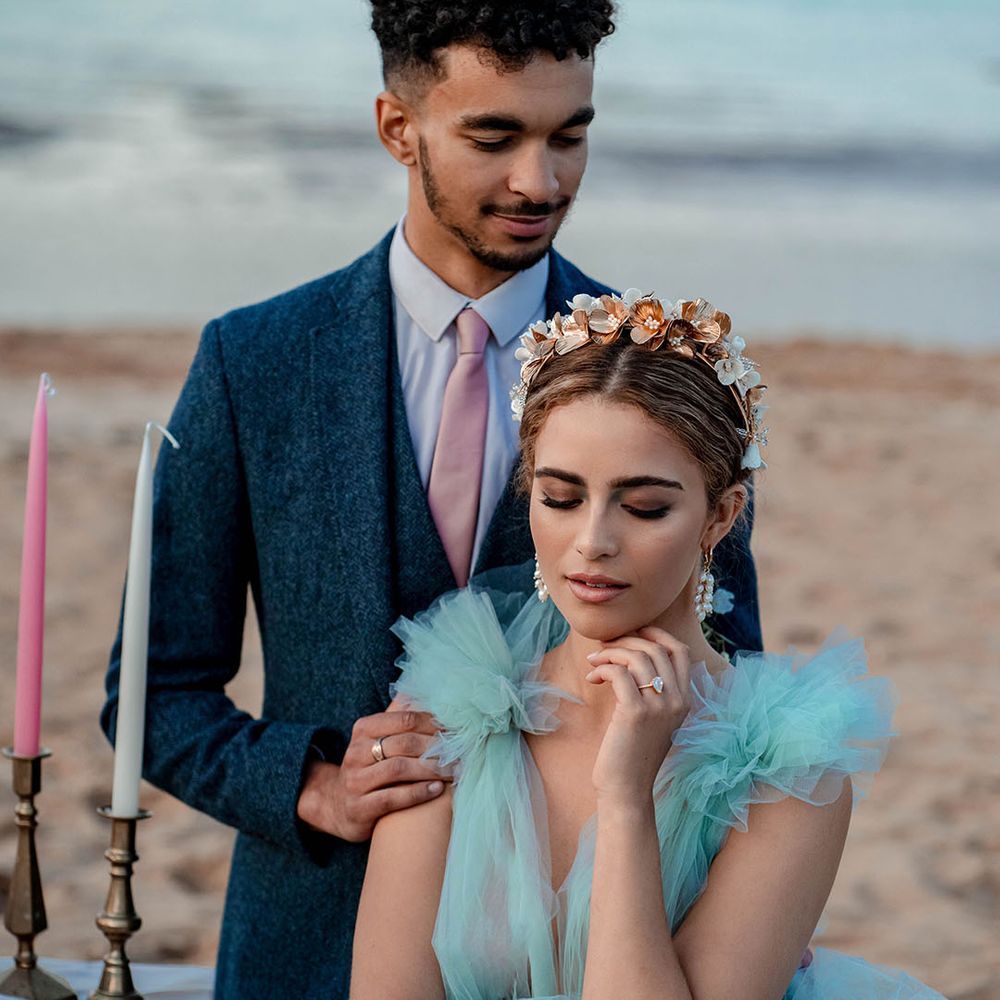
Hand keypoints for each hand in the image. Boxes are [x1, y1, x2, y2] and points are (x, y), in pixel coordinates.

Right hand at [296, 698, 447, 842]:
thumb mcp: (377, 738)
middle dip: (437, 748)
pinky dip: (418, 793)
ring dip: (432, 769)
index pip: (404, 720)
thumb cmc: (369, 766)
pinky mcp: (359, 808)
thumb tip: (420, 688)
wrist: (338, 806)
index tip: (457, 731)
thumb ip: (398, 716)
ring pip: (399, 769)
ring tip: (455, 771)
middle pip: (404, 744)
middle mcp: (356, 752)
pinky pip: (392, 797)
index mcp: (364, 729)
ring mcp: (355, 781)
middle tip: (462, 753)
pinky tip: (437, 789)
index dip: (433, 724)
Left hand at [585, 626, 692, 805]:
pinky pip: (619, 673)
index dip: (656, 634)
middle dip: (626, 641)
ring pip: (637, 657)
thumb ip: (652, 690)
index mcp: (685, 700)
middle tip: (603, 647)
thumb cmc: (632, 753)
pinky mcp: (636, 713)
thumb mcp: (652, 718)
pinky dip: (602, 668)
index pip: (680, 651)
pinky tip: (592, 678)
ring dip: (610, 652)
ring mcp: (659, 707)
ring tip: (594, 661)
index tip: (633, 631)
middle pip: (655, 648)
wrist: (626, 790)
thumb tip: (631, 654)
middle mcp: (677, 701)